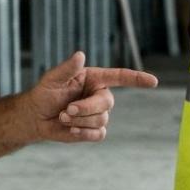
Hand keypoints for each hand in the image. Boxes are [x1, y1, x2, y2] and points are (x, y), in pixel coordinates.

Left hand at [23, 52, 157, 142]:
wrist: (36, 117)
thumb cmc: (44, 94)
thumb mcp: (52, 79)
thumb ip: (67, 68)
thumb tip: (80, 55)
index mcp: (94, 78)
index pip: (120, 77)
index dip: (137, 79)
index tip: (153, 82)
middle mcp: (100, 95)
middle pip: (107, 102)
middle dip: (86, 108)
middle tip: (66, 110)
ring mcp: (99, 114)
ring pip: (101, 120)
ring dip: (79, 120)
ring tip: (63, 117)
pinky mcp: (94, 131)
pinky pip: (98, 134)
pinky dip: (83, 133)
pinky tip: (71, 129)